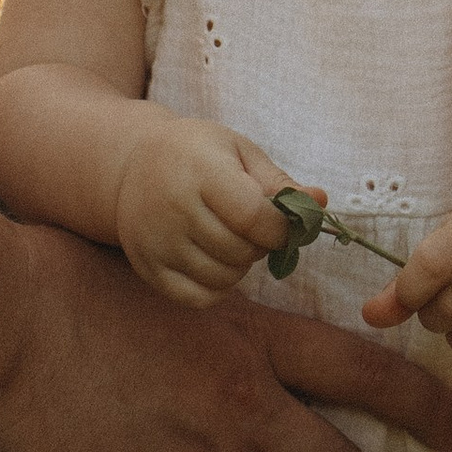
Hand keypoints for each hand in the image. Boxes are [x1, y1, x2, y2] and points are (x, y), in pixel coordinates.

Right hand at [114, 116, 304, 305]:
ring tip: (230, 240)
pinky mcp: (148, 267)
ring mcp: (157, 242)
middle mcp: (174, 208)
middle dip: (260, 246)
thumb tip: (320, 202)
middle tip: (252, 228)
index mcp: (201, 171)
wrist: (132, 165)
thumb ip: (279, 182)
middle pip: (241, 251)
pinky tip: (215, 261)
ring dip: (240, 266)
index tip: (282, 223)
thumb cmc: (197, 154)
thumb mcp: (238, 152)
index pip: (255, 217)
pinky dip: (218, 288)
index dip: (280, 229)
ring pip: (223, 278)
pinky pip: (198, 298)